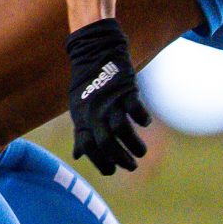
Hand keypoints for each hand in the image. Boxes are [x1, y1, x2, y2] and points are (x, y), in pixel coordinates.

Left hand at [65, 18, 149, 173]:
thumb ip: (80, 132)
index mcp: (81, 117)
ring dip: (133, 144)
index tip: (112, 171)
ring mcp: (109, 101)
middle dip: (119, 158)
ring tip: (141, 152)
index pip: (88, 146)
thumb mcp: (78, 109)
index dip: (99, 161)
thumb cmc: (87, 85)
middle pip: (106, 142)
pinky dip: (141, 118)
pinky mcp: (124, 89)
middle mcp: (93, 111)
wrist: (94, 53)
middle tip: (131, 166)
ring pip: (121, 129)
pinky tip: (145, 123)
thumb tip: (78, 155)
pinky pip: (134, 108)